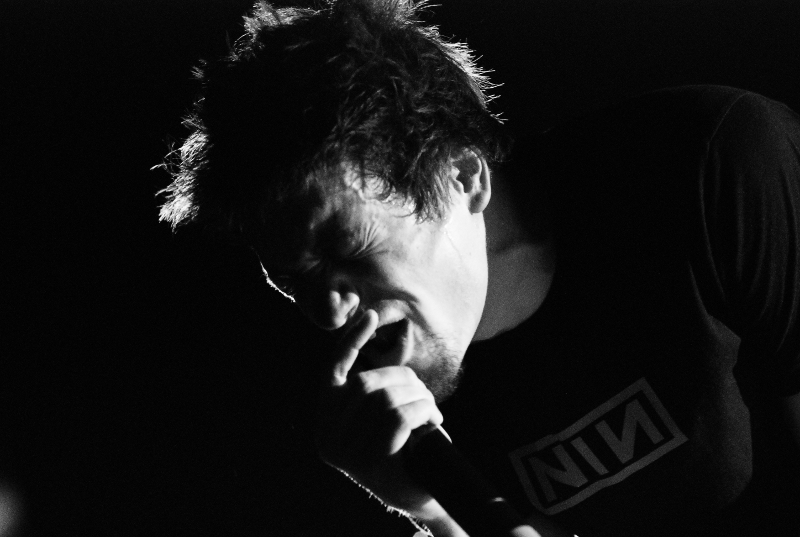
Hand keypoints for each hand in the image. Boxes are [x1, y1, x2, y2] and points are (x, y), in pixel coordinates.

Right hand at [316, 309, 447, 519]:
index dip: (351, 340)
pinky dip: (423, 413)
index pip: (334, 371)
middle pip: (367, 383)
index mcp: (325, 419)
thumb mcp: (381, 412)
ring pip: (386, 399)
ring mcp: (345, 453)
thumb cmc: (403, 445)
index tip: (370, 314)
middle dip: (404, 381)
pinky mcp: (369, 465)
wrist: (419, 494)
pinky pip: (399, 419)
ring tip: (430, 411)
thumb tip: (375, 329)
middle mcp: (326, 436)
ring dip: (419, 399)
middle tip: (424, 396)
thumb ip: (374, 385)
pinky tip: (433, 421)